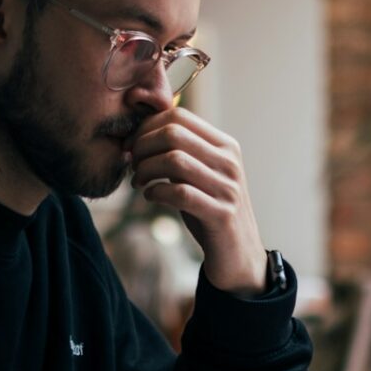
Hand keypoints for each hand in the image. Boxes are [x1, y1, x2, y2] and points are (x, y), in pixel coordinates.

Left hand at [126, 107, 266, 295]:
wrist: (239, 254)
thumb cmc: (211, 211)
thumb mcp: (201, 175)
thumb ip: (182, 153)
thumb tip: (140, 132)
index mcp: (226, 146)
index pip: (179, 116)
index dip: (146, 127)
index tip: (131, 145)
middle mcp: (230, 162)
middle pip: (173, 134)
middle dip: (142, 147)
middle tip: (131, 164)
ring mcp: (227, 188)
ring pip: (174, 161)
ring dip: (146, 170)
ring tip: (138, 181)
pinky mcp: (221, 214)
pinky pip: (180, 193)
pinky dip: (156, 192)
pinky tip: (150, 196)